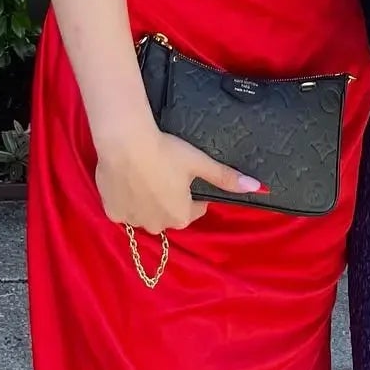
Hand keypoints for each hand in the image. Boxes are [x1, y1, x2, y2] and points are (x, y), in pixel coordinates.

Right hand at [95, 123, 264, 232]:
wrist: (126, 143)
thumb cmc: (167, 152)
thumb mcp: (199, 163)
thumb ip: (226, 178)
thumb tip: (257, 188)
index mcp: (180, 217)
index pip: (194, 210)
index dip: (192, 193)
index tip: (186, 176)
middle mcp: (157, 226)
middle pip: (168, 214)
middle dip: (169, 199)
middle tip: (164, 172)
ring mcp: (132, 221)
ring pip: (145, 213)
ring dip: (148, 201)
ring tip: (145, 174)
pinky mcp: (112, 213)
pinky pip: (124, 210)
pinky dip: (127, 200)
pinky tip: (128, 180)